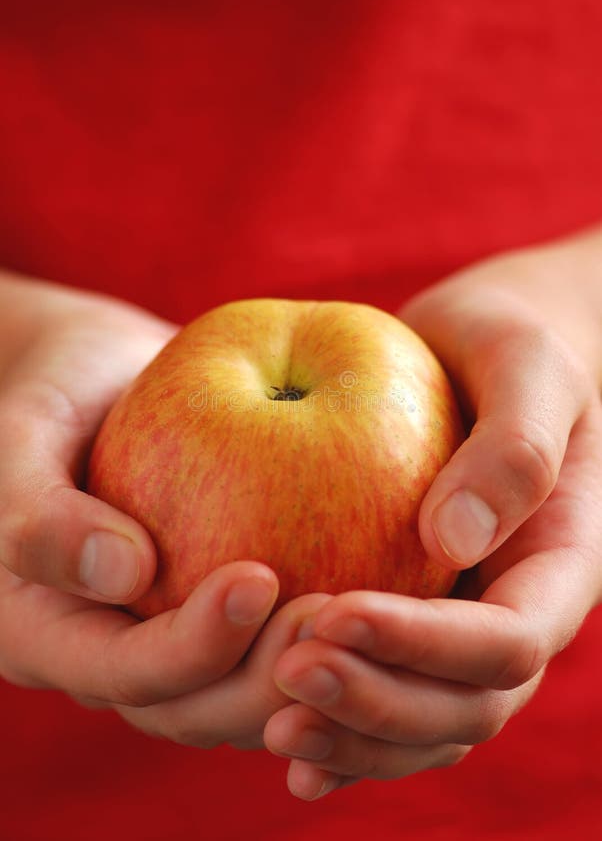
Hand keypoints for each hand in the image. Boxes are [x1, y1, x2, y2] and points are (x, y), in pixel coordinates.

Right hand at [0, 272, 325, 745]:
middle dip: (266, 676)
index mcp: (53, 632)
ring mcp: (173, 636)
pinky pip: (272, 638)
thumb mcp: (21, 436)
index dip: (191, 645)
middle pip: (196, 706)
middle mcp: (117, 652)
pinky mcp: (222, 610)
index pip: (124, 669)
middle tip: (333, 617)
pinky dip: (327, 633)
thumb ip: (44, 512)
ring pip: (245, 692)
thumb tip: (125, 574)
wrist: (99, 381)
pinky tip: (386, 592)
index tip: (257, 578)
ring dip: (309, 667)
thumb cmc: (53, 396)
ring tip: (372, 615)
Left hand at [263, 231, 601, 798]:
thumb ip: (513, 445)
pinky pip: (385, 694)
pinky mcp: (409, 618)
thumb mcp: (526, 363)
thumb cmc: (509, 342)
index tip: (333, 611)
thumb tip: (453, 542)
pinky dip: (345, 733)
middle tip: (285, 676)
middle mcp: (510, 612)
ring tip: (273, 724)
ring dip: (355, 737)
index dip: (423, 644)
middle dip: (379, 705)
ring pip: (424, 723)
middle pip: (465, 706)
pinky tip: (288, 748)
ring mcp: (459, 626)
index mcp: (553, 563)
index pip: (506, 640)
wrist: (479, 350)